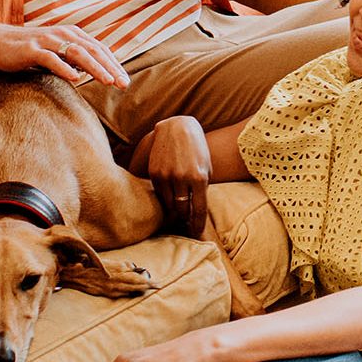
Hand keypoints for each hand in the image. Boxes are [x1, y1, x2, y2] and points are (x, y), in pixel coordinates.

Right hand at [0, 24, 129, 87]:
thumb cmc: (32, 51)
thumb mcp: (58, 52)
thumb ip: (76, 58)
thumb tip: (96, 70)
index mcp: (72, 34)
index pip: (99, 49)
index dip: (113, 64)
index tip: (125, 81)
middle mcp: (63, 34)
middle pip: (93, 51)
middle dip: (110, 68)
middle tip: (123, 84)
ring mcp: (48, 41)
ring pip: (77, 53)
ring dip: (94, 68)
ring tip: (107, 81)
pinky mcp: (32, 50)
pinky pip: (51, 59)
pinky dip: (64, 68)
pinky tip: (76, 78)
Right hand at [144, 115, 210, 234]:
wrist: (177, 127)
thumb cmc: (197, 148)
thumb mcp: (206, 166)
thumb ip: (203, 187)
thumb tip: (197, 209)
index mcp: (199, 177)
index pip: (198, 209)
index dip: (197, 224)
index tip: (197, 233)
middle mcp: (182, 178)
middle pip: (182, 210)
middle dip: (185, 219)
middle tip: (186, 224)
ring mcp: (166, 175)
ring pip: (169, 204)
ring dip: (174, 210)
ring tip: (178, 213)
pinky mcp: (154, 172)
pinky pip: (159, 194)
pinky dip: (164, 199)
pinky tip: (168, 199)